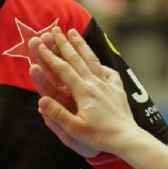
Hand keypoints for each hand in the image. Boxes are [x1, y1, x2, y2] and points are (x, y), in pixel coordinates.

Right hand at [29, 27, 134, 158]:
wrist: (127, 139)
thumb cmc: (100, 137)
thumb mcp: (75, 130)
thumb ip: (57, 115)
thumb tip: (41, 101)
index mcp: (83, 92)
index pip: (63, 70)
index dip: (50, 56)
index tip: (39, 45)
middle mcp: (95, 84)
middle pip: (77, 59)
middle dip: (64, 43)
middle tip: (54, 29)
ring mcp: (107, 85)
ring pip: (92, 60)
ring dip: (81, 45)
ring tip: (74, 32)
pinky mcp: (118, 90)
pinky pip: (109, 73)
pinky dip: (103, 65)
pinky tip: (100, 63)